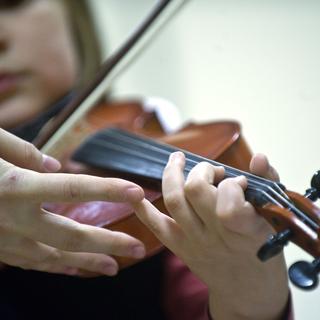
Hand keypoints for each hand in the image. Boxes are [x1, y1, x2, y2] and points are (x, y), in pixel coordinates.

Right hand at [0, 129, 145, 275]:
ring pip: (53, 256)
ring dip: (87, 263)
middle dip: (108, 243)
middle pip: (71, 234)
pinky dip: (57, 266)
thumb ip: (20, 151)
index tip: (136, 192)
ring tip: (114, 268)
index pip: (73, 188)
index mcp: (14, 187)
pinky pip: (32, 261)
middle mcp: (12, 218)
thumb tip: (53, 166)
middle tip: (139, 249)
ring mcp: (3, 240)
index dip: (108, 190)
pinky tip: (74, 268)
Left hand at [133, 152, 288, 319]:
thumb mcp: (275, 220)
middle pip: (194, 191)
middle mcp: (216, 236)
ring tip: (178, 161)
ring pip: (174, 201)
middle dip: (202, 170)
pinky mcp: (180, 248)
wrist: (247, 291)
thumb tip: (258, 157)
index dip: (232, 183)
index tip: (240, 181)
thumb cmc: (265, 251)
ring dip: (172, 174)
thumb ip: (268, 183)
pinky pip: (157, 226)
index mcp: (245, 230)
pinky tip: (138, 194)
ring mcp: (194, 242)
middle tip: (214, 171)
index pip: (228, 200)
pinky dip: (144, 209)